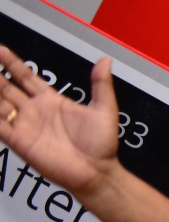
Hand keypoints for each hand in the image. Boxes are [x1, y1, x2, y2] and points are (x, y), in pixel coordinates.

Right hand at [0, 48, 119, 197]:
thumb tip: (105, 61)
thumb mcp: (104, 110)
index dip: (12, 63)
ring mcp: (25, 125)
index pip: (26, 77)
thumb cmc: (102, 145)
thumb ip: (101, 85)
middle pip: (7, 87)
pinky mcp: (19, 141)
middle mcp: (35, 111)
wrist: (97, 172)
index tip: (0, 49)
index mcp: (52, 101)